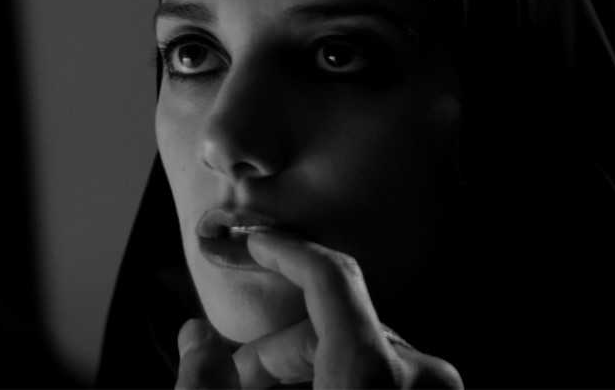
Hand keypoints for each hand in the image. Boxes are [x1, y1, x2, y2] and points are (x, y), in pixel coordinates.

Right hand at [176, 231, 461, 388]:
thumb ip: (206, 386)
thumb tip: (195, 339)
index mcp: (372, 375)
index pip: (329, 275)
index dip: (279, 249)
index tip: (246, 241)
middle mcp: (419, 381)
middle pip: (335, 323)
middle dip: (274, 346)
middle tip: (231, 374)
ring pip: (358, 354)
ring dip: (305, 368)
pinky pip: (381, 380)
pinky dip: (339, 382)